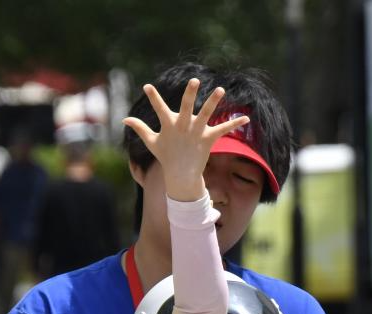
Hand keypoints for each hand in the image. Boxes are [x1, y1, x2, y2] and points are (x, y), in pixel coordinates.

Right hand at [122, 79, 249, 201]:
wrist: (182, 175)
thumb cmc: (166, 156)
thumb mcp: (151, 142)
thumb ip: (140, 128)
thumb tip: (124, 119)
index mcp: (169, 125)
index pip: (158, 108)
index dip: (153, 97)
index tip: (147, 86)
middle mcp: (183, 126)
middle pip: (186, 106)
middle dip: (190, 93)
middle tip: (194, 80)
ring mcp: (196, 132)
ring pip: (206, 114)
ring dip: (214, 101)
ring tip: (221, 89)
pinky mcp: (209, 139)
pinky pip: (223, 129)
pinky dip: (235, 123)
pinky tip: (247, 118)